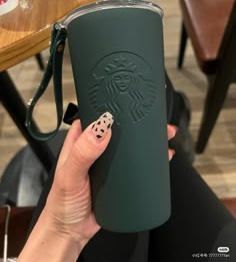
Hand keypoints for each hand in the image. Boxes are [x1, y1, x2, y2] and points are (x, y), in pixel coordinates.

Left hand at [19, 113, 176, 260]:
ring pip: (130, 146)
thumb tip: (104, 129)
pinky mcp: (119, 179)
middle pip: (119, 129)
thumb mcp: (70, 176)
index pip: (97, 115)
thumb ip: (83, 153)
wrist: (71, 232)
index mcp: (81, 141)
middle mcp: (96, 148)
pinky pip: (136, 165)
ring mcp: (109, 164)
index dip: (112, 106)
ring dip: (147, 140)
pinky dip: (149, 160)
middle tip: (156, 119)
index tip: (129, 101)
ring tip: (164, 135)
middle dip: (138, 123)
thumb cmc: (63, 203)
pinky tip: (162, 157)